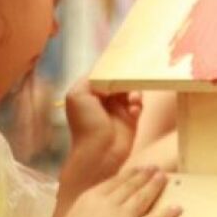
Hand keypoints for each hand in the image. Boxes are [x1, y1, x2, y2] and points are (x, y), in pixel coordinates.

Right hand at [45, 167, 181, 216]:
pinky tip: (177, 208)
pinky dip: (166, 214)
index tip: (141, 169)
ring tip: (165, 178)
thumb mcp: (74, 216)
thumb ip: (89, 207)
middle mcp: (108, 203)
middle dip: (146, 176)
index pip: (116, 181)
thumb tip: (98, 203)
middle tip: (156, 169)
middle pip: (132, 186)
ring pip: (143, 198)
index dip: (131, 174)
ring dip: (155, 186)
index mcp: (92, 197)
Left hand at [55, 80, 141, 216]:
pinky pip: (139, 104)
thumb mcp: (78, 96)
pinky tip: (134, 111)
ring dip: (134, 93)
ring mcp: (118, 109)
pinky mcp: (131, 118)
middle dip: (126, 80)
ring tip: (133, 101)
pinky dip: (138, 105)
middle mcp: (103, 98)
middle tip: (129, 84)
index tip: (121, 64)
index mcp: (88, 91)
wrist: (100, 153)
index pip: (102, 74)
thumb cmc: (85, 125)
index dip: (111, 69)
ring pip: (131, 90)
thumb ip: (90, 80)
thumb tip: (109, 77)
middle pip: (119, 80)